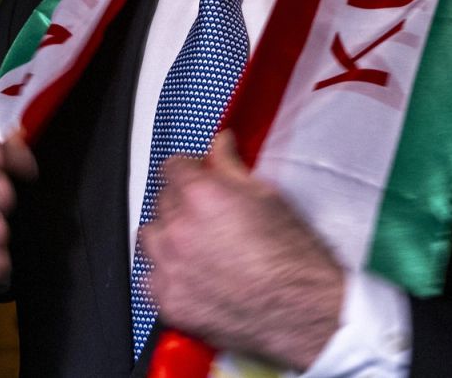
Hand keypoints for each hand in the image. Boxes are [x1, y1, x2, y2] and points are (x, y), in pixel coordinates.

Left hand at [139, 131, 344, 370]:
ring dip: (167, 235)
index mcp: (201, 196)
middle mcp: (178, 229)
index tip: (198, 175)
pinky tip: (190, 275)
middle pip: (161, 201)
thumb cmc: (292, 255)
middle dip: (181, 201)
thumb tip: (220, 145)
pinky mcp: (169, 302)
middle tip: (206, 213)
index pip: (172, 167)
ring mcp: (170, 268)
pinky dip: (167, 274)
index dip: (189, 169)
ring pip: (150, 238)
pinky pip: (150, 278)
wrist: (301, 308)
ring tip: (194, 245)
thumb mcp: (268, 196)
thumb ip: (232, 167)